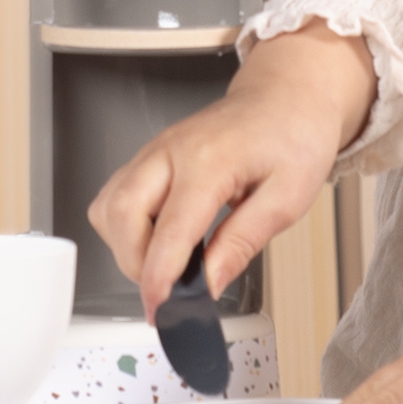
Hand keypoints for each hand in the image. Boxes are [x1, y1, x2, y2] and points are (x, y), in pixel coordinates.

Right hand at [87, 21, 378, 320]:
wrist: (286, 94)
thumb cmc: (293, 135)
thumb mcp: (288, 196)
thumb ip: (243, 240)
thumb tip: (209, 282)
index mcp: (209, 160)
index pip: (170, 228)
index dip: (159, 276)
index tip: (160, 309)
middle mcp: (170, 151)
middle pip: (120, 213)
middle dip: (134, 263)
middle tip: (168, 290)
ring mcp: (155, 150)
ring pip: (109, 205)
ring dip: (126, 246)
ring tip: (167, 265)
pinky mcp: (151, 156)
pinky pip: (117, 195)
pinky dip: (126, 227)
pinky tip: (161, 239)